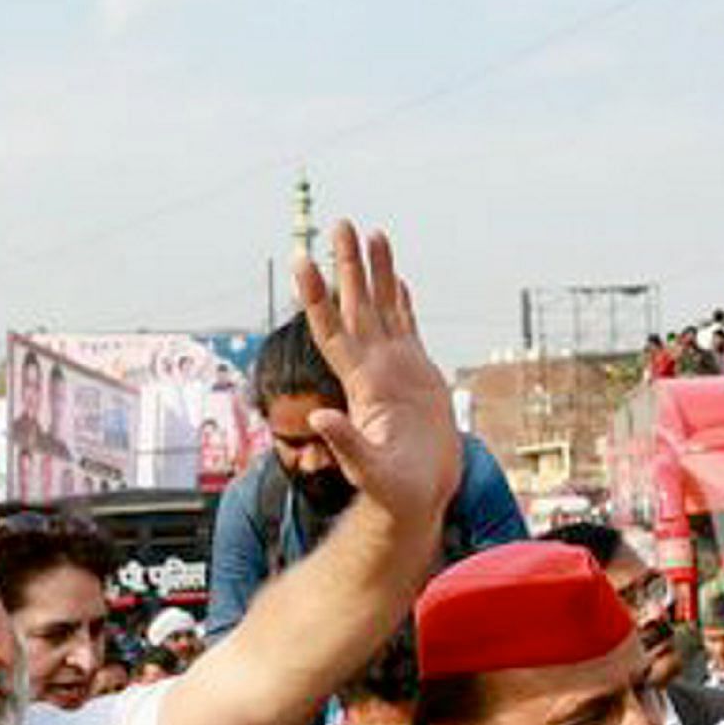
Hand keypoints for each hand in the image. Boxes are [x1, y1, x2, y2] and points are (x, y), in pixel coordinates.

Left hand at [283, 223, 463, 512]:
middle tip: (340, 224)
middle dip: (347, 265)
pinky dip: (402, 301)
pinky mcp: (419, 375)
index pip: (332, 330)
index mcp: (361, 383)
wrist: (419, 500)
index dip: (317, 297)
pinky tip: (397, 278)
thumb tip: (320, 417)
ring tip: (373, 232)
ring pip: (383, 308)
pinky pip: (408, 327)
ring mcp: (396, 369)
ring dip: (375, 271)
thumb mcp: (369, 471)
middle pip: (356, 305)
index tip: (303, 261)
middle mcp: (374, 368)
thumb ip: (346, 444)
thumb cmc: (394, 495)